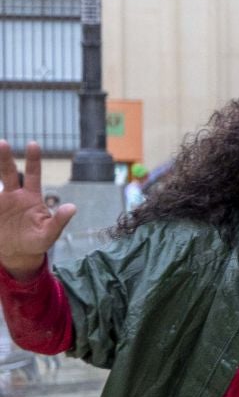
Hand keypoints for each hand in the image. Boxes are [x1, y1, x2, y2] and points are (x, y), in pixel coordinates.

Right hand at [0, 141, 74, 279]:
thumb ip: (59, 221)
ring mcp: (1, 201)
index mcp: (32, 197)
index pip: (33, 174)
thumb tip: (73, 207)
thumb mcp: (49, 234)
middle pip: (9, 172)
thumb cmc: (37, 242)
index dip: (33, 160)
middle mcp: (15, 195)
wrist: (17, 254)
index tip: (33, 144)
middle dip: (5, 158)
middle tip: (3, 143)